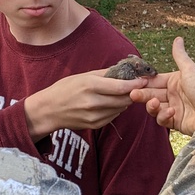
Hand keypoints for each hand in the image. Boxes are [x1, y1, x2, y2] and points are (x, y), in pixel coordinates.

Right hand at [24, 70, 147, 140]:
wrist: (49, 110)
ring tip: (123, 93)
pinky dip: (116, 109)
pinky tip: (110, 103)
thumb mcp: (83, 76)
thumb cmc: (65, 89)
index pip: (121, 87)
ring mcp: (94, 116)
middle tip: (139, 86)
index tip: (144, 79)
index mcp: (91, 86)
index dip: (136, 84)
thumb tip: (125, 69)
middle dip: (134, 93)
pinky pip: (113, 116)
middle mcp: (94, 102)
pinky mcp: (95, 125)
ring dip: (125, 101)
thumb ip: (105, 74)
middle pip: (124, 99)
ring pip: (121, 108)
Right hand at [129, 37, 194, 134]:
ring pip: (155, 108)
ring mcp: (175, 109)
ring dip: (151, 106)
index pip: (155, 81)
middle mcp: (175, 95)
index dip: (145, 82)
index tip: (134, 82)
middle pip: (152, 94)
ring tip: (154, 103)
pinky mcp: (176, 122)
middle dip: (142, 94)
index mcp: (176, 82)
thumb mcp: (190, 69)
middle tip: (133, 94)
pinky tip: (171, 111)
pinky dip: (164, 115)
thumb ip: (180, 55)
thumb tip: (178, 38)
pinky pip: (163, 119)